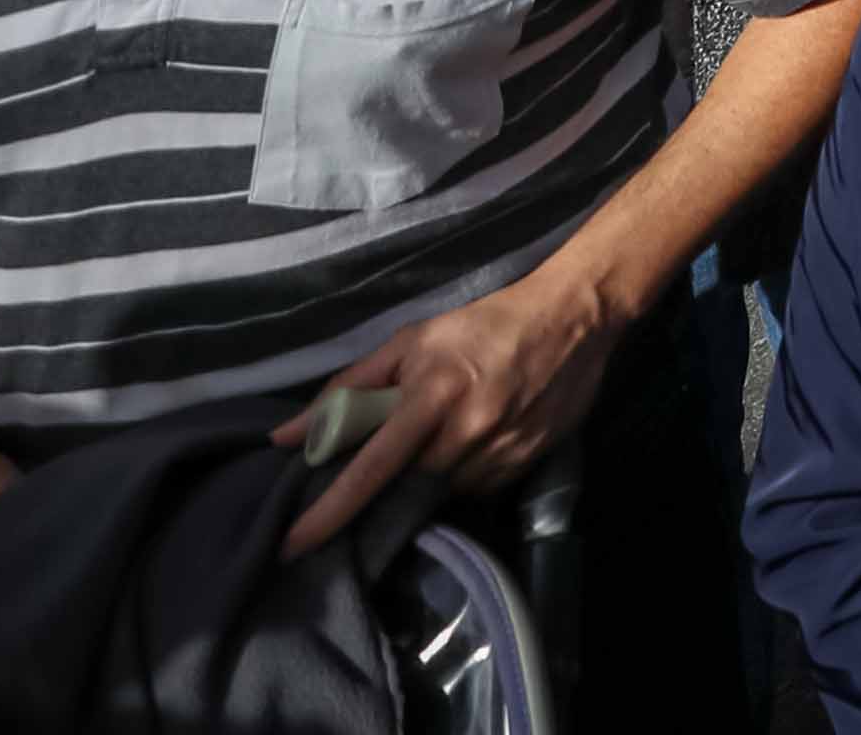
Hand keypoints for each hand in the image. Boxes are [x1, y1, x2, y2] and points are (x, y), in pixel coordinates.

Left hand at [279, 264, 631, 553]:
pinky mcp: (528, 464)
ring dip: (429, 479)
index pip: (370, 468)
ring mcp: (502, 451)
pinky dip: (464, 475)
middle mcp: (467, 430)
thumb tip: (284, 438)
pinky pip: (479, 489)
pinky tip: (473, 443)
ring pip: (444, 493)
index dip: (329, 512)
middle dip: (385, 493)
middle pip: (405, 488)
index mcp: (431, 395)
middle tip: (382, 478)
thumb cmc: (482, 324)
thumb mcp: (411, 341)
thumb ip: (348, 388)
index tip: (292, 546)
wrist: (575, 315)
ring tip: (441, 443)